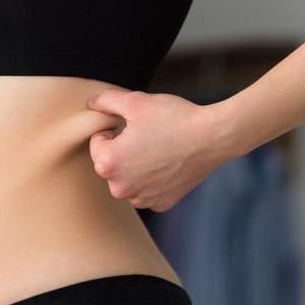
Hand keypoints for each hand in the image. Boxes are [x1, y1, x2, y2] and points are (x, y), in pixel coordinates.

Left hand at [87, 89, 233, 211]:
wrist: (212, 137)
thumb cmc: (173, 118)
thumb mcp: (135, 102)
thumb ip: (106, 101)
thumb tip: (92, 103)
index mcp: (107, 164)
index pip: (98, 143)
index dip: (115, 129)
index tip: (136, 125)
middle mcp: (120, 188)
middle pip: (112, 164)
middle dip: (123, 150)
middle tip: (149, 136)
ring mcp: (142, 199)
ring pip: (129, 179)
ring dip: (137, 167)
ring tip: (159, 149)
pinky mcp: (162, 204)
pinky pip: (148, 191)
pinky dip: (154, 180)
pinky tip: (169, 164)